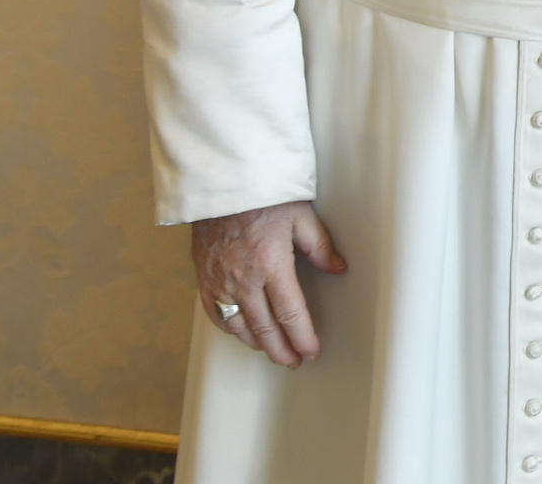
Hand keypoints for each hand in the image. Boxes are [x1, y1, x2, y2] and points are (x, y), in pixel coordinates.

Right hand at [191, 200, 346, 367]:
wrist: (222, 179)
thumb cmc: (263, 193)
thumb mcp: (301, 214)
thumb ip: (320, 245)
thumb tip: (338, 268)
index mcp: (271, 264)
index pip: (290, 314)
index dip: (302, 338)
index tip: (311, 351)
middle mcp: (243, 278)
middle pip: (264, 328)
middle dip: (282, 350)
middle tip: (294, 360)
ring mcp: (220, 279)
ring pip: (238, 326)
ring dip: (257, 343)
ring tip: (272, 350)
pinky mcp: (203, 275)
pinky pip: (214, 313)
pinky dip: (229, 328)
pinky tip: (241, 331)